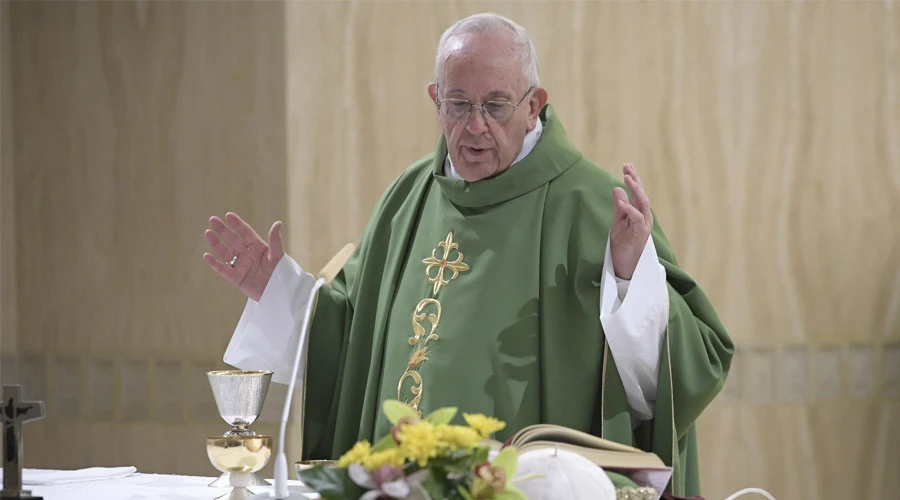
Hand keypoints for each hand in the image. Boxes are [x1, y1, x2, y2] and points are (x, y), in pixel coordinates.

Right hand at [203, 212, 283, 300]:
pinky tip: (207, 256)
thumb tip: (278, 223)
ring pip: (225, 252)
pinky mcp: (236, 278)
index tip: (228, 215)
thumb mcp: (278, 256)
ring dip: (216, 243)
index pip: (245, 232)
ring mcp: (241, 266)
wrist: (279, 293)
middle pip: (232, 240)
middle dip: (223, 230)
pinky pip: (223, 270)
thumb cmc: (281, 273)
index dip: (237, 224)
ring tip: (208, 233)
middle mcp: (247, 254)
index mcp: (258, 247)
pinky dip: (214, 263)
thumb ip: (275, 241)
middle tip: (212, 219)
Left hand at [610, 163, 652, 279]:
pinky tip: (621, 202)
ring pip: (643, 203)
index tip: (627, 165)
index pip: (638, 193)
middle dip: (635, 180)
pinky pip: (636, 218)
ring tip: (626, 178)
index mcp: (639, 213)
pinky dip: (629, 209)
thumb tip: (617, 188)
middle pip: (642, 194)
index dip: (634, 178)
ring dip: (635, 190)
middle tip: (627, 167)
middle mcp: (644, 217)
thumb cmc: (622, 244)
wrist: (624, 266)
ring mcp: (644, 225)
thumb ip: (619, 206)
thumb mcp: (618, 222)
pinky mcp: (640, 234)